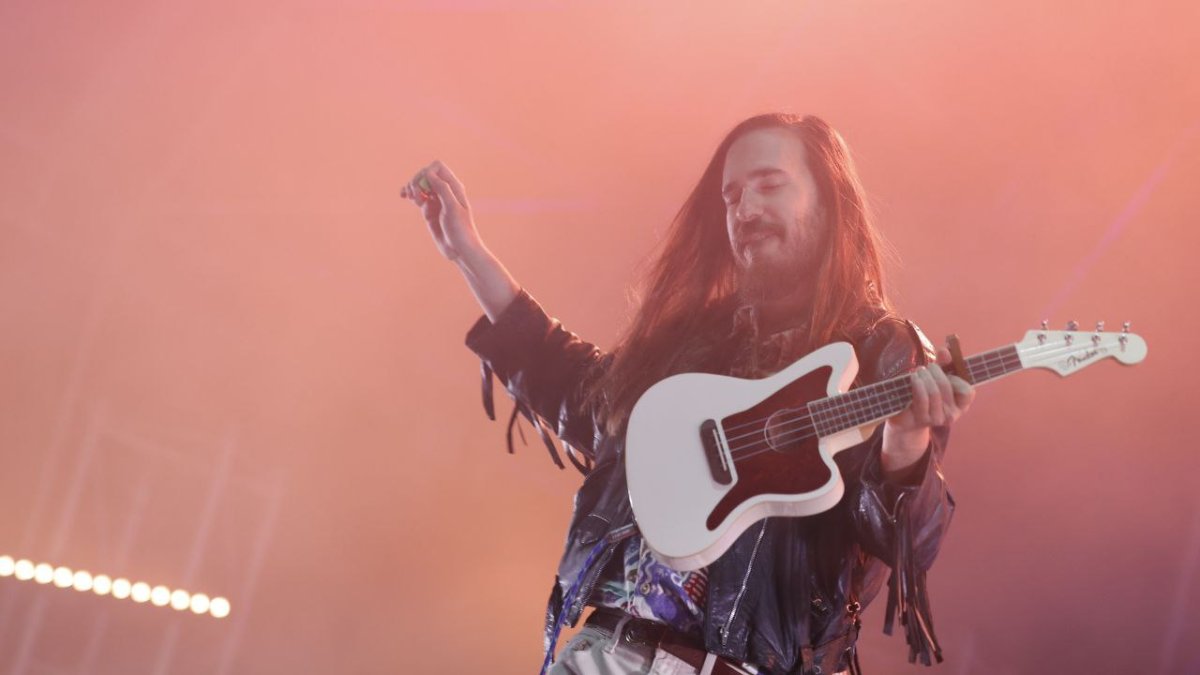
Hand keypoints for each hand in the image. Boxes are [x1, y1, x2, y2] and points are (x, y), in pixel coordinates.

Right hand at [400, 160, 483, 263]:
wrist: (460, 249)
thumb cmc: (461, 229)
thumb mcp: (453, 208)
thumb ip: (442, 189)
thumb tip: (429, 173)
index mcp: (454, 187)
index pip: (437, 167)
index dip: (427, 172)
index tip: (424, 186)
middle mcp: (445, 191)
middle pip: (426, 174)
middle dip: (417, 180)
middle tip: (415, 194)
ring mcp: (436, 200)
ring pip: (420, 185)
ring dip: (412, 188)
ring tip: (410, 197)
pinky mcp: (429, 210)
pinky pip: (418, 197)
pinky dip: (410, 195)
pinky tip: (404, 196)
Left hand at [882, 348, 975, 472]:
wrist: (908, 417)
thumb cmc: (926, 394)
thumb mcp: (937, 377)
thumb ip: (944, 364)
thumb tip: (945, 350)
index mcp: (961, 404)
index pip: (967, 392)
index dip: (957, 377)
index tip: (947, 367)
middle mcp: (952, 414)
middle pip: (947, 386)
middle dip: (936, 371)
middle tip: (928, 366)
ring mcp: (938, 418)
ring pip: (934, 392)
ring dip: (925, 376)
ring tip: (919, 371)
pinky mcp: (923, 419)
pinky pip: (922, 398)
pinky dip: (918, 384)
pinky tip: (914, 378)